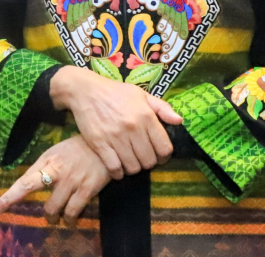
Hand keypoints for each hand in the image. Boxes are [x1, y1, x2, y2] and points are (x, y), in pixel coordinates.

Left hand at [0, 136, 110, 222]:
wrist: (104, 145)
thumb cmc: (76, 149)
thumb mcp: (54, 152)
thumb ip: (42, 167)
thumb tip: (27, 183)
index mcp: (46, 162)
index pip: (24, 182)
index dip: (9, 198)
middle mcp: (57, 172)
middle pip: (42, 199)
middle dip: (43, 214)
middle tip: (46, 217)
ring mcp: (72, 181)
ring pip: (56, 209)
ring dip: (55, 218)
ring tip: (57, 219)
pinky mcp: (87, 189)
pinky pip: (74, 210)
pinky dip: (70, 218)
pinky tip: (70, 219)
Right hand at [50, 66, 179, 179]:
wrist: (85, 91)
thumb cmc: (115, 92)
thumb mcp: (141, 94)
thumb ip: (162, 107)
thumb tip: (179, 121)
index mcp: (146, 116)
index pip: (164, 148)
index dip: (164, 156)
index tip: (158, 156)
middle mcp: (133, 128)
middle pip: (149, 161)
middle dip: (148, 163)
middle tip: (142, 157)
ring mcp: (115, 137)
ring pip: (133, 167)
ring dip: (133, 168)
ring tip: (130, 161)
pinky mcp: (99, 144)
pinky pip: (114, 168)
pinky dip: (118, 172)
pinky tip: (117, 167)